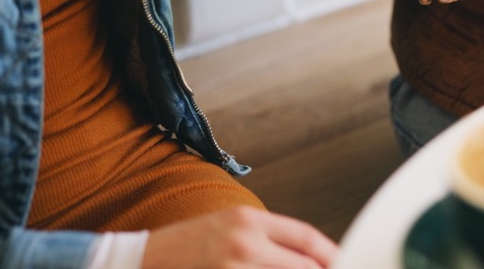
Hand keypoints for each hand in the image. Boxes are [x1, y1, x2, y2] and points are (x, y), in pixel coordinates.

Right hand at [141, 206, 336, 268]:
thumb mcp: (229, 226)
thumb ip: (267, 238)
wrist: (140, 260)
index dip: (331, 254)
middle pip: (304, 264)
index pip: (307, 237)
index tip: (344, 262)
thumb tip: (307, 255)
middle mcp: (245, 242)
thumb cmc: (186, 244)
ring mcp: (233, 267)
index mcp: (250, 220)